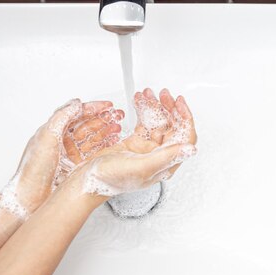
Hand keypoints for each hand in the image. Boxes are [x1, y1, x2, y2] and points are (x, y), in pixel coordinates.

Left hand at [0, 99, 121, 218]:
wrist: (30, 198)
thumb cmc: (33, 170)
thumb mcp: (46, 137)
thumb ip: (61, 117)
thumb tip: (76, 103)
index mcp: (53, 131)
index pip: (77, 114)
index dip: (93, 108)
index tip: (107, 106)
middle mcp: (62, 142)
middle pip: (87, 126)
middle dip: (103, 119)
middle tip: (118, 116)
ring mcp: (70, 156)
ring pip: (92, 139)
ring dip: (106, 133)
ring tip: (118, 129)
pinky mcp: (76, 168)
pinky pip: (94, 155)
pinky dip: (105, 148)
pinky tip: (112, 144)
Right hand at [64, 88, 197, 197]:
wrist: (86, 179)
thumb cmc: (110, 179)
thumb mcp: (141, 167)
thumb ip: (166, 157)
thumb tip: (190, 149)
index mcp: (165, 164)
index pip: (185, 138)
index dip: (185, 118)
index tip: (179, 102)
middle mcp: (158, 156)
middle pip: (173, 127)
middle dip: (169, 108)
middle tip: (162, 93)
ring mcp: (146, 149)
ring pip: (158, 122)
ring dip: (155, 106)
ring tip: (148, 93)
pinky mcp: (134, 143)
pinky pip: (144, 122)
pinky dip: (142, 110)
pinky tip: (138, 100)